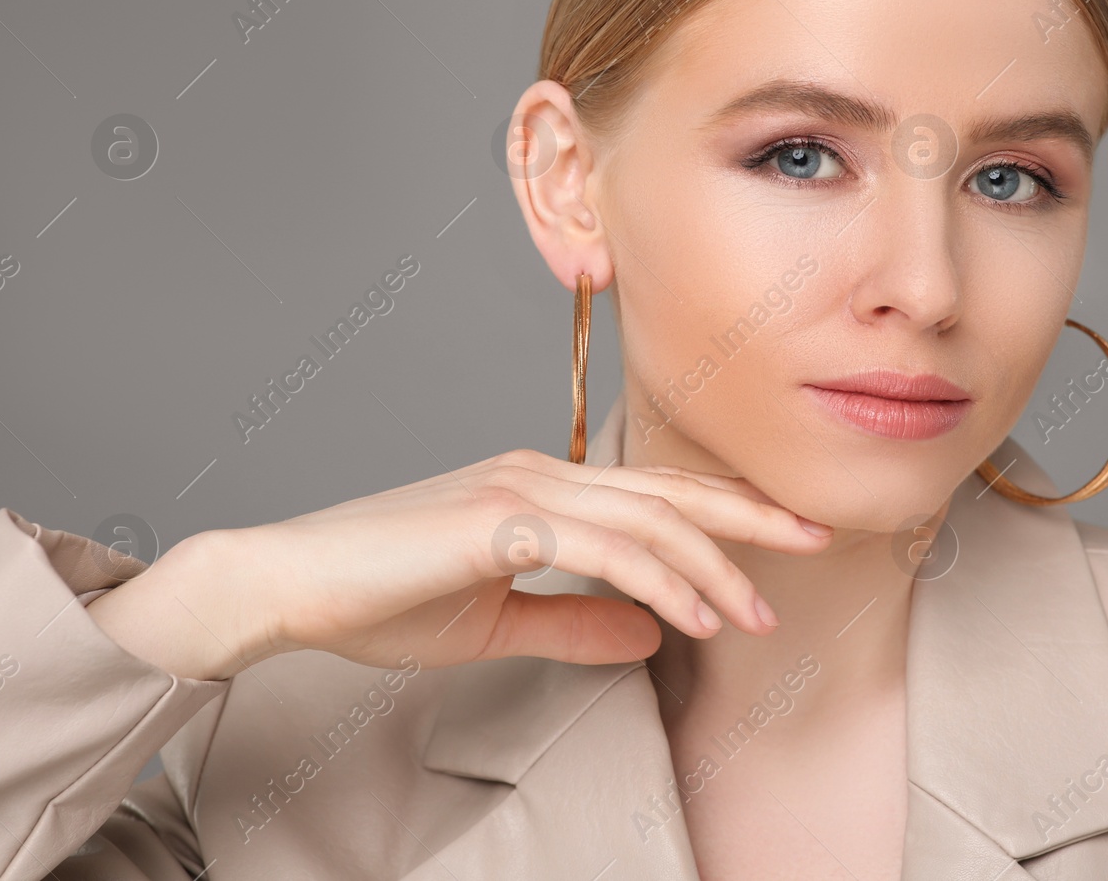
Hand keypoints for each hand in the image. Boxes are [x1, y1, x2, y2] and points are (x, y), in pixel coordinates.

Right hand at [87, 449, 832, 680]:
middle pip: (670, 491)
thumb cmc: (379, 598)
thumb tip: (650, 634)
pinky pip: (606, 550)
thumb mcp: (496, 621)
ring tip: (761, 612)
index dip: (721, 513)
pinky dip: (661, 581)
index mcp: (542, 487)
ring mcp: (522, 488)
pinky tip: (696, 615)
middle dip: (751, 517)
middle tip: (818, 536)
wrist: (289, 584)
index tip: (778, 540)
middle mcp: (542, 473)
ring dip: (715, 567)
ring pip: (650, 519)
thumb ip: (574, 622)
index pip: (653, 494)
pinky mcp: (501, 520)